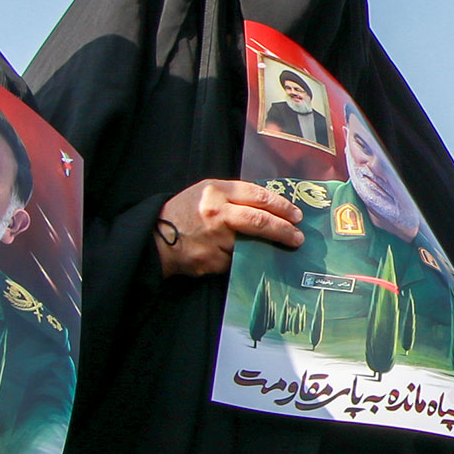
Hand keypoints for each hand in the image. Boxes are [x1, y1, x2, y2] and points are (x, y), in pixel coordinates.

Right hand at [154, 179, 301, 278]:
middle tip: (298, 237)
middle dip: (284, 230)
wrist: (155, 238)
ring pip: (250, 245)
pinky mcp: (211, 261)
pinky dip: (241, 260)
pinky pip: (234, 261)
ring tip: (274, 249)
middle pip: (259, 221)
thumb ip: (235, 196)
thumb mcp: (207, 192)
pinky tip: (240, 259)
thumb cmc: (185, 212)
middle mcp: (217, 213)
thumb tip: (270, 207)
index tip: (296, 215)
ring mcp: (214, 239)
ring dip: (264, 249)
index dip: (281, 206)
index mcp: (217, 191)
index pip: (258, 196)